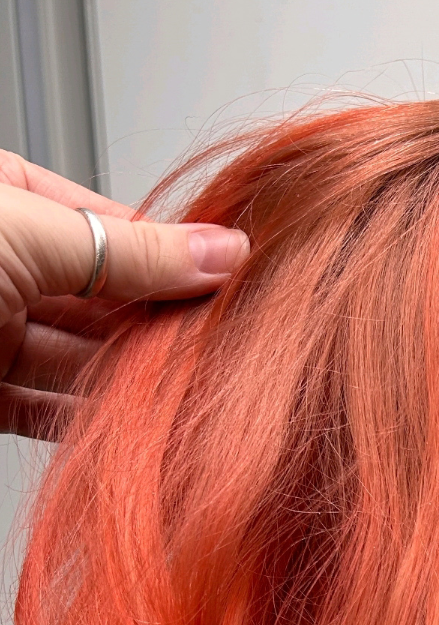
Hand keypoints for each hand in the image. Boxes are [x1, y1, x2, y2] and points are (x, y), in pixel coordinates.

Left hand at [0, 151, 248, 438]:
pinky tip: (138, 425)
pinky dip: (90, 422)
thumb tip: (219, 252)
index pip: (108, 224)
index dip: (170, 256)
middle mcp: (1, 263)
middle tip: (224, 342)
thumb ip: (128, 249)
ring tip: (196, 388)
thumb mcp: (26, 232)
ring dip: (134, 377)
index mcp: (5, 199)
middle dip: (158, 323)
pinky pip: (44, 410)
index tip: (230, 282)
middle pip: (100, 297)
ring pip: (78, 358)